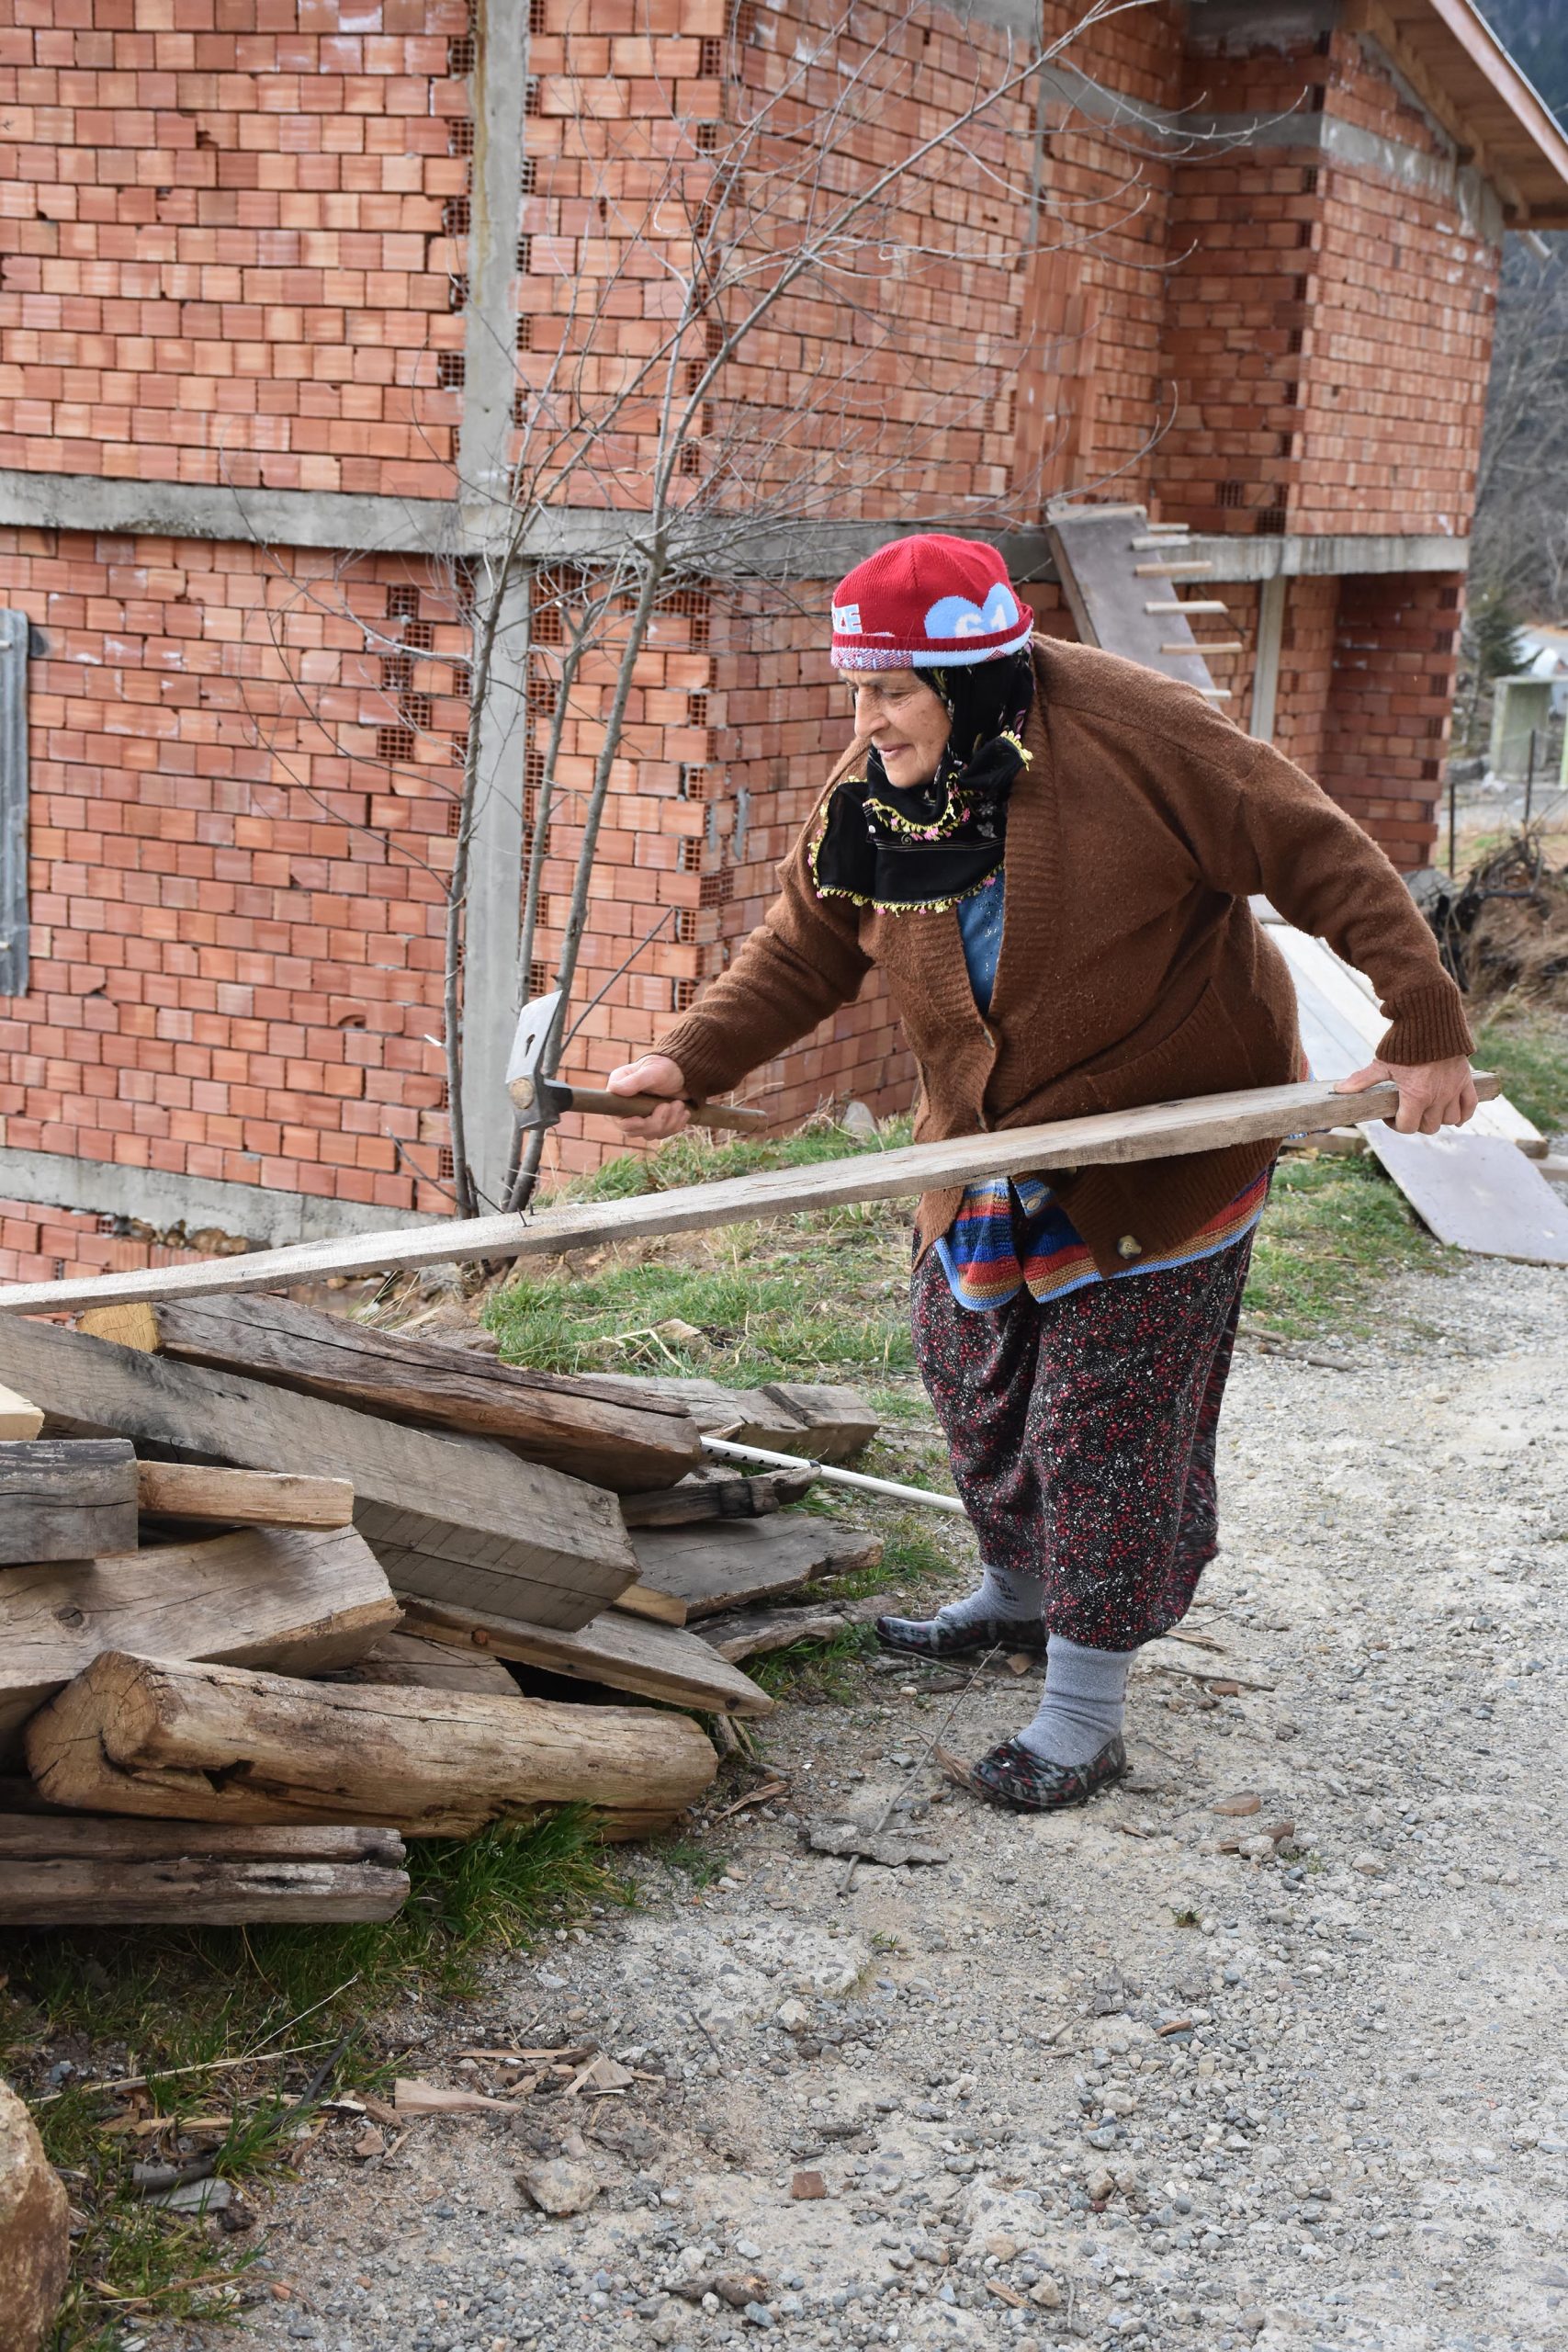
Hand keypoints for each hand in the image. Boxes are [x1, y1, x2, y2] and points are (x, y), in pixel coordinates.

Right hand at [605, 1053, 691, 1139]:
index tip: (642, 1119)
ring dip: (668, 1122)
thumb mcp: (651, 1072)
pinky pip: (662, 1134)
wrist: (683, 1073)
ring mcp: (640, 1116)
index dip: (630, 1124)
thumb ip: (635, 1081)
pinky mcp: (654, 1122)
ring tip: (679, 1104)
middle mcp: (625, 1106)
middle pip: (633, 1131)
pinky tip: (683, 1112)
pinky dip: (675, 1125)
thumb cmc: (665, 1066)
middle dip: (655, 1122)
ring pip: (649, 1134)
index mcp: (618, 1092)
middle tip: (668, 1106)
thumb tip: (614, 1089)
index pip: (616, 1118)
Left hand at [1334, 1053, 1478, 1135]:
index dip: (1396, 1125)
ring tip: (1427, 1109)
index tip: (1390, 1114)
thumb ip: (1362, 1080)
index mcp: (1416, 1096)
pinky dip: (1463, 1114)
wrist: (1431, 1018)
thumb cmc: (1405, 1041)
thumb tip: (1338, 1091)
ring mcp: (1453, 1089)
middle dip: (1417, 1123)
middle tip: (1408, 1111)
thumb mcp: (1382, 1062)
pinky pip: (1470, 1107)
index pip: (1408, 1127)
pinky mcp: (1466, 1080)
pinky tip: (1453, 1115)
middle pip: (1429, 1127)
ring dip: (1438, 1119)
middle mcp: (1438, 1096)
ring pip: (1450, 1120)